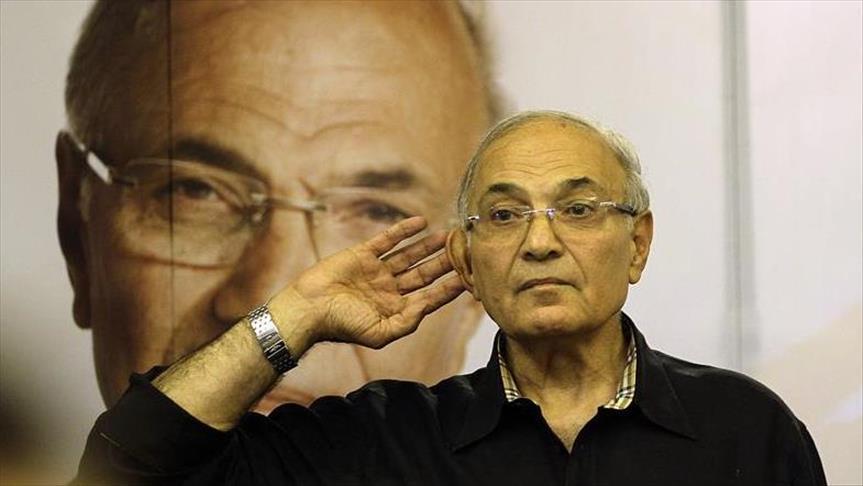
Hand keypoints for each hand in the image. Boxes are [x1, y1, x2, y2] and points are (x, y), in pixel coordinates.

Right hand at [271, 217, 464, 352]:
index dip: (449, 288)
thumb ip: (407, 322)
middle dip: (444, 263)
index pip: (430, 297)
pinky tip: (421, 223)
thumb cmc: (341, 325)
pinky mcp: (363, 254)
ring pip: (409, 255)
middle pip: (424, 274)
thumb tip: (428, 308)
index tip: (470, 278)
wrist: (309, 309)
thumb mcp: (379, 333)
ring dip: (428, 246)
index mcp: (395, 310)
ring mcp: (377, 271)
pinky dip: (403, 231)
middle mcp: (389, 289)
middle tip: (465, 251)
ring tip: (448, 236)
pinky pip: (387, 240)